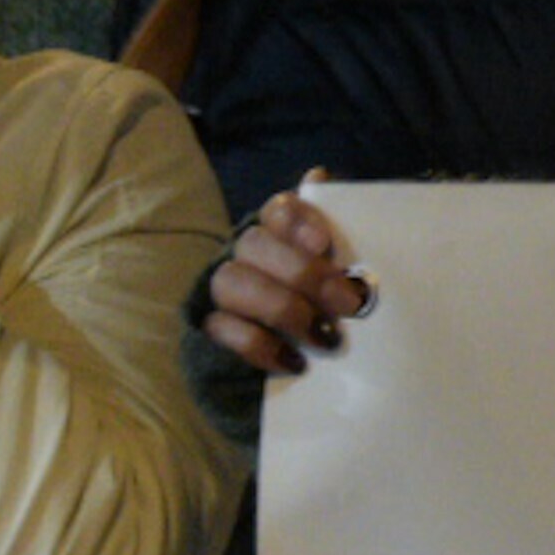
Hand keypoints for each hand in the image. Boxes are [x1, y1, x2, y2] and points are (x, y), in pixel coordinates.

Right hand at [202, 178, 368, 377]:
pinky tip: (292, 360)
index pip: (276, 209)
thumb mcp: (341, 277)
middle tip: (348, 303)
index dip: (295, 219)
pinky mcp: (205, 333)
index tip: (324, 242)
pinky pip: (222, 329)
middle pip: (253, 244)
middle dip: (302, 272)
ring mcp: (219, 295)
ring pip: (232, 282)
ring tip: (323, 337)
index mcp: (279, 236)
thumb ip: (339, 235)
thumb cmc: (326, 316)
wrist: (300, 378)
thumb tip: (319, 175)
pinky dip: (260, 345)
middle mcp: (243, 257)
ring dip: (282, 308)